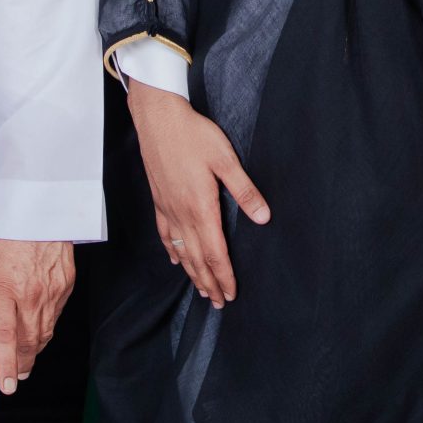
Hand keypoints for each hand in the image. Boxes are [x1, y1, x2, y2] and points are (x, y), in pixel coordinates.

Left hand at [0, 238, 71, 395]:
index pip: (6, 338)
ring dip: (35, 348)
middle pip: (29, 341)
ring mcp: (52, 291)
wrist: (38, 212)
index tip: (7, 385)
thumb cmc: (6, 237)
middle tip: (17, 376)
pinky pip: (56, 314)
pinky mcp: (66, 284)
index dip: (6, 365)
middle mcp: (31, 296)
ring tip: (27, 358)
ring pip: (45, 331)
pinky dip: (47, 326)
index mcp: (6, 292)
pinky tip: (40, 329)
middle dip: (23, 363)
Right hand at [125, 78, 268, 307]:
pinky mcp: (159, 199)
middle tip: (218, 303)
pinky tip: (176, 259)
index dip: (224, 275)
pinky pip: (165, 233)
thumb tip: (264, 217)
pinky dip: (172, 251)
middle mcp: (182, 213)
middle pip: (197, 258)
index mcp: (201, 207)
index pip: (215, 252)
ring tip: (200, 290)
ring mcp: (167, 208)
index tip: (230, 294)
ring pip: (180, 250)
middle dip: (209, 282)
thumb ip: (245, 190)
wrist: (158, 119)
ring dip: (192, 273)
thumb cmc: (193, 135)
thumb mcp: (226, 159)